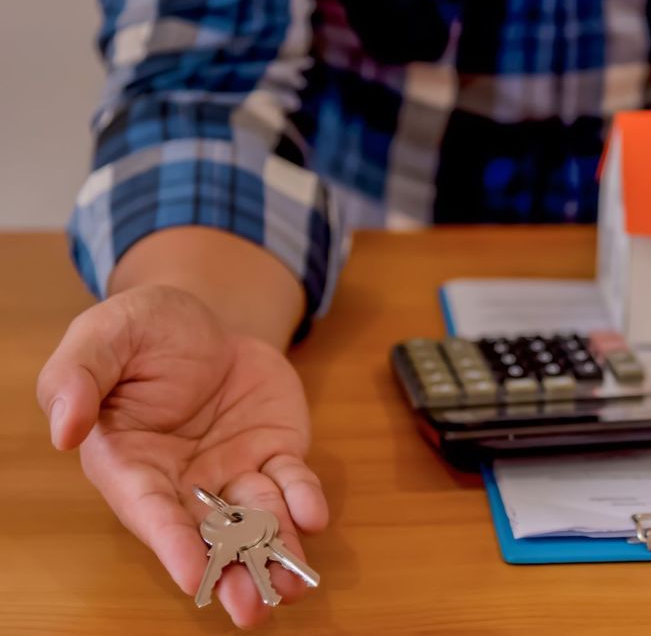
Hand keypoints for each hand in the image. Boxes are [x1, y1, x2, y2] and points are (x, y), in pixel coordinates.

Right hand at [36, 285, 326, 627]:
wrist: (204, 317)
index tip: (190, 575)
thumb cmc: (141, 331)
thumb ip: (76, 379)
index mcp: (128, 462)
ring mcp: (232, 470)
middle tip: (251, 609)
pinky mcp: (273, 452)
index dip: (170, 543)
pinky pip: (292, 482)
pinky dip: (304, 500)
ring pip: (255, 520)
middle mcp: (182, 480)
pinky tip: (313, 516)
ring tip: (293, 588)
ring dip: (274, 554)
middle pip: (207, 534)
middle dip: (230, 573)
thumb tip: (64, 430)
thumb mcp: (102, 337)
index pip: (149, 511)